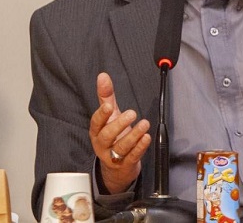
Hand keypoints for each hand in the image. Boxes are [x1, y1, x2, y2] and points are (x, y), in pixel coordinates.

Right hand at [89, 72, 151, 193]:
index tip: (109, 106)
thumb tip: (102, 76)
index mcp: (97, 131)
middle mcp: (102, 145)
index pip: (95, 123)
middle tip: (132, 113)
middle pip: (107, 136)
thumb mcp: (110, 116)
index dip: (101, 115)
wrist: (117, 166)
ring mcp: (113, 156)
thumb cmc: (113, 136)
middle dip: (119, 124)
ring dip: (133, 135)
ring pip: (121, 147)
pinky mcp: (126, 164)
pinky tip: (147, 138)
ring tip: (144, 124)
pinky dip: (140, 147)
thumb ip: (106, 96)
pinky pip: (132, 157)